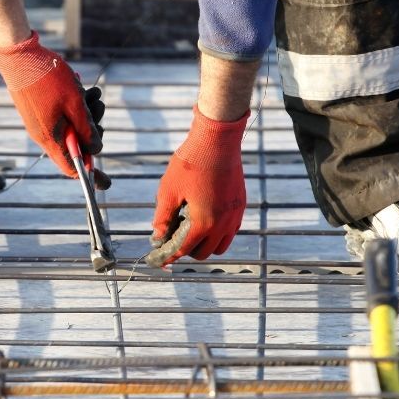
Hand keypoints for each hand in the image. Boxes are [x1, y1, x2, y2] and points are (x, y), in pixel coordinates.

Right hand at [0, 32, 107, 185]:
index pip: (72, 168)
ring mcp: (39, 122)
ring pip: (70, 126)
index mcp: (51, 139)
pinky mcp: (38, 110)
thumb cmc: (47, 77)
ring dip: (85, 113)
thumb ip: (87, 129)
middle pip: (74, 146)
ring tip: (93, 93)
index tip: (105, 181)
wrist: (18, 54)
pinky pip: (61, 114)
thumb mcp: (75, 103)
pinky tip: (80, 86)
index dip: (91, 174)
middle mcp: (43, 135)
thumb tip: (96, 149)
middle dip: (92, 131)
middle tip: (99, 109)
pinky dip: (74, 104)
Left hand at [146, 107, 246, 267]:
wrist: (217, 140)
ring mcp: (234, 215)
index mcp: (204, 222)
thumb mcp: (168, 190)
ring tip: (191, 230)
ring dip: (205, 244)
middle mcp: (222, 223)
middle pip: (204, 253)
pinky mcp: (240, 205)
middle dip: (187, 250)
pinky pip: (231, 230)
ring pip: (221, 245)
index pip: (184, 249)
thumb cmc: (191, 162)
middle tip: (174, 238)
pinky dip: (218, 232)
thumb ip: (162, 217)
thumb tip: (158, 236)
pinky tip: (205, 218)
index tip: (159, 258)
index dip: (169, 255)